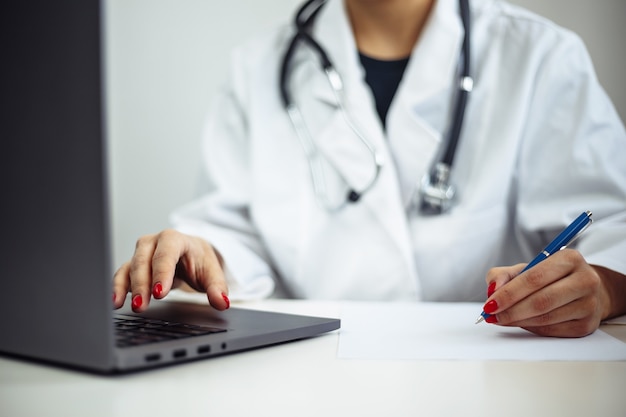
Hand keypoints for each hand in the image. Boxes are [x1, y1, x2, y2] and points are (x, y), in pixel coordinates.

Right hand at [112, 229, 229, 311]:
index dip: (162, 273)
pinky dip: (117, 287)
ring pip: (130, 267)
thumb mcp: (212, 272)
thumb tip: (222, 302)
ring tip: (125, 305)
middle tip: (142, 305)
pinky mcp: (133, 265)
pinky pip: (121, 275)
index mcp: (175, 239)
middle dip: (142, 284)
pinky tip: (115, 301)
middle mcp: (154, 243)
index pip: (166, 253)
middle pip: (144, 261)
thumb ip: (217, 287)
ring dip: (126, 287)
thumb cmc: (199, 260)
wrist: (191, 254)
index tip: (160, 292)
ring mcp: (141, 253)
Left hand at [482, 249, 610, 336]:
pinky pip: (552, 331)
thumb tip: (492, 290)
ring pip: (546, 318)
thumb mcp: (526, 268)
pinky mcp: (588, 325)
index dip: (509, 293)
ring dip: (518, 321)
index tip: (490, 304)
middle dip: (511, 310)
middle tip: (491, 315)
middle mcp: (585, 280)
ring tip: (501, 319)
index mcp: (570, 259)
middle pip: (541, 301)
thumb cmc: (550, 277)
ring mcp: (590, 304)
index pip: (534, 278)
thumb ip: (503, 275)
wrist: (582, 289)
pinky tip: (521, 322)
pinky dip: (531, 328)